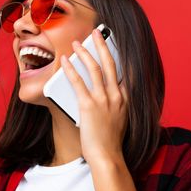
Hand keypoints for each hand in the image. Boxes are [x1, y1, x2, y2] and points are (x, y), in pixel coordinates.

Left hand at [60, 28, 128, 164]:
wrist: (108, 157)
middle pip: (111, 64)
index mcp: (126, 99)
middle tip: (96, 32)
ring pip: (95, 69)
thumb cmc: (111, 142)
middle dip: (102, 45)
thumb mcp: (121, 120)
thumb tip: (105, 94)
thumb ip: (116, 105)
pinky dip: (70, 70)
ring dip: (85, 53)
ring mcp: (103, 100)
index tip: (112, 43)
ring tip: (77, 43)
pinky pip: (78, 83)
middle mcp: (117, 96)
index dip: (117, 55)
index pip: (124, 71)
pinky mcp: (89, 106)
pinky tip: (64, 61)